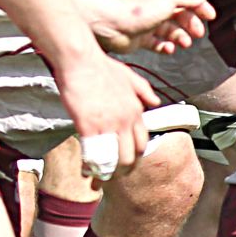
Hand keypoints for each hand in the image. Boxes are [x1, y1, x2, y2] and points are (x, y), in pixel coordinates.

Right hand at [54, 49, 154, 177]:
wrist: (80, 60)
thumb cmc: (101, 66)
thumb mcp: (129, 76)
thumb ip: (143, 90)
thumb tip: (155, 102)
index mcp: (136, 110)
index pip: (141, 141)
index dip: (134, 154)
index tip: (125, 159)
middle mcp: (126, 120)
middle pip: (130, 155)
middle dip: (123, 168)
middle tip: (113, 174)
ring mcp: (108, 124)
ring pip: (113, 158)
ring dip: (107, 171)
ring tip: (98, 176)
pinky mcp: (89, 125)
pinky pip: (92, 153)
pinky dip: (89, 164)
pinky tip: (84, 169)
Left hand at [92, 0, 212, 54]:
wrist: (113, 26)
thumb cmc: (140, 10)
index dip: (199, 6)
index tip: (211, 16)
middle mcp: (155, 6)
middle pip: (180, 15)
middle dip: (191, 24)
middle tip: (198, 33)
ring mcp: (148, 23)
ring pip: (171, 31)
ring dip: (180, 37)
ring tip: (185, 44)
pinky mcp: (141, 38)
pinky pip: (158, 44)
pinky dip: (166, 47)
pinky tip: (168, 49)